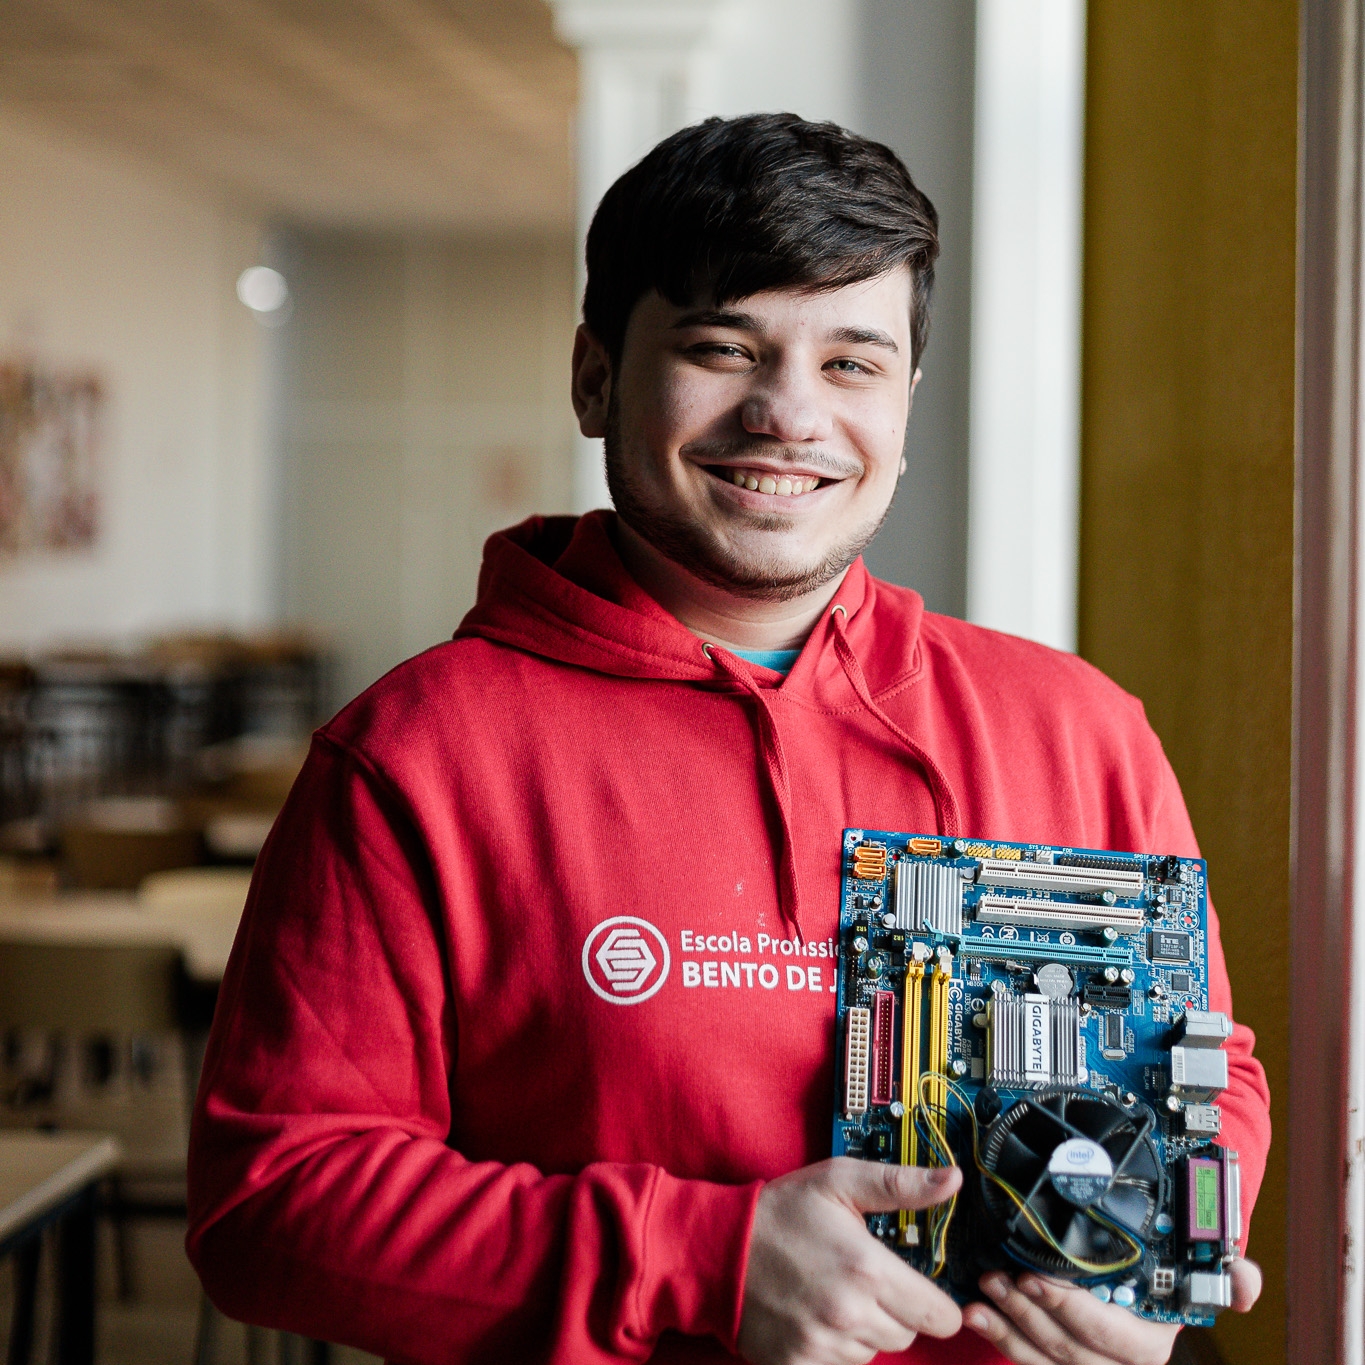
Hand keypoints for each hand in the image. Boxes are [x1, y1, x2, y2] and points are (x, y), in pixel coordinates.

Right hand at [738, 1158, 962, 1364]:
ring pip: (874, 1351)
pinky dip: (835, 1348)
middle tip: (866, 1279)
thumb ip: (900, 1185)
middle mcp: (850, 1315)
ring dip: (865, 1328)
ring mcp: (823, 1346)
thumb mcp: (838, 1181)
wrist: (717, 1248)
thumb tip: (951, 1181)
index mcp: (868, 1270)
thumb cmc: (781, 1211)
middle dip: (897, 1310)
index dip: (937, 1302)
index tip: (920, 1287)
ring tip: (834, 1292)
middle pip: (909, 1335)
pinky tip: (816, 1316)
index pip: (941, 1316)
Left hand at [962, 1257, 1262, 1364]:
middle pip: (1069, 1351)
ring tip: (980, 1295)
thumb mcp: (1198, 1271)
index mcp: (1150, 1345)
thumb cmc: (1165, 1276)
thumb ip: (1229, 1276)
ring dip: (1008, 1328)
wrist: (1144, 1286)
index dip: (1072, 1311)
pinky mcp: (1056, 1364)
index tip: (1036, 1278)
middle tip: (996, 1278)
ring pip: (1044, 1360)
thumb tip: (1247, 1288)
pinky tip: (978, 1316)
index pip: (1111, 1337)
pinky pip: (1030, 1363)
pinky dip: (1002, 1340)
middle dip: (1028, 1315)